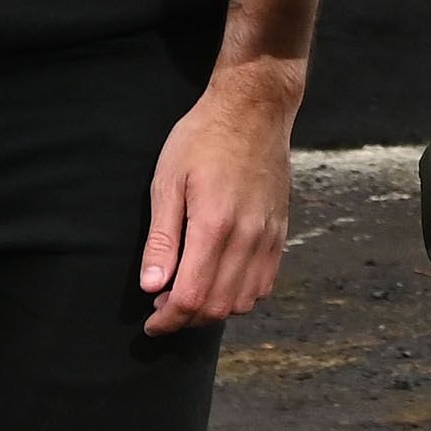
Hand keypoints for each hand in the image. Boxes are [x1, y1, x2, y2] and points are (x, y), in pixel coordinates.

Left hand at [139, 61, 299, 332]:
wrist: (254, 108)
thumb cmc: (203, 137)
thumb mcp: (168, 179)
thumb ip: (162, 238)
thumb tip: (151, 286)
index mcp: (214, 224)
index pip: (191, 296)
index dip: (167, 320)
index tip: (150, 322)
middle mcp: (247, 237)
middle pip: (217, 307)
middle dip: (186, 319)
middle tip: (162, 306)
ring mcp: (268, 237)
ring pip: (243, 302)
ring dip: (213, 310)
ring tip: (189, 292)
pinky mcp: (280, 232)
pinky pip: (264, 284)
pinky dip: (241, 296)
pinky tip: (221, 280)